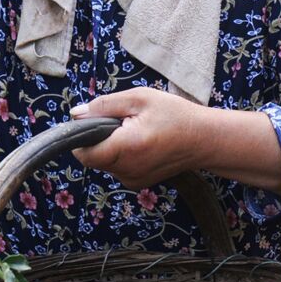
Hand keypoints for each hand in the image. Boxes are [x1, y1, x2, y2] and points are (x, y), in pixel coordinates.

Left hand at [68, 88, 210, 189]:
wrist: (204, 140)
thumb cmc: (175, 115)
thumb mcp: (139, 98)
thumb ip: (104, 106)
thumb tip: (76, 114)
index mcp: (126, 147)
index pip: (84, 153)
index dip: (81, 137)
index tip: (93, 122)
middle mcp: (127, 170)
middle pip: (93, 158)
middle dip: (98, 139)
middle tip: (121, 122)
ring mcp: (132, 180)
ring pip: (104, 163)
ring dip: (110, 147)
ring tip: (134, 132)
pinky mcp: (137, 183)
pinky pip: (116, 168)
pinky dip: (120, 156)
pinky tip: (140, 144)